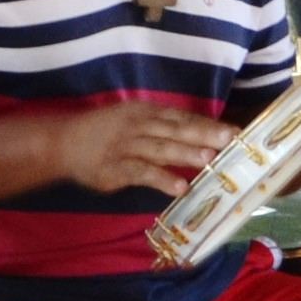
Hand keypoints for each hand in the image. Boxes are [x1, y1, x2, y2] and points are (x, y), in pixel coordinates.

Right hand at [58, 98, 232, 194]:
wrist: (63, 142)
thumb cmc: (105, 132)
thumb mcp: (133, 120)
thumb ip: (162, 127)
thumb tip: (200, 136)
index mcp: (146, 112)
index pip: (182, 117)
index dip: (208, 124)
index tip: (236, 131)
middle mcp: (139, 126)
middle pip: (176, 130)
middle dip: (204, 135)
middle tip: (230, 141)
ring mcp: (127, 146)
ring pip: (161, 149)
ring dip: (186, 154)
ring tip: (210, 160)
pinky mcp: (116, 168)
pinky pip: (142, 173)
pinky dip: (161, 179)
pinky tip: (179, 188)